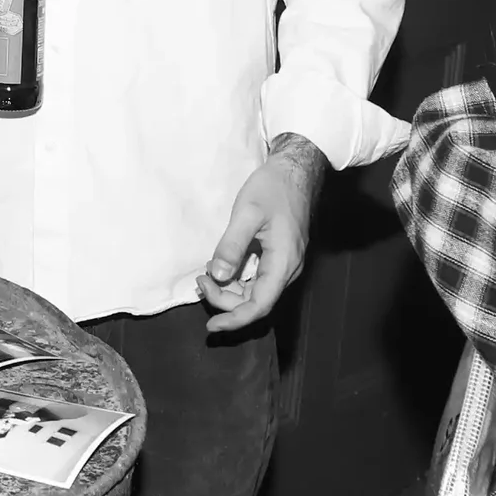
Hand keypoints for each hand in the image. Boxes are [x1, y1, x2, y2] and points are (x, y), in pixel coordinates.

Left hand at [198, 136, 324, 332]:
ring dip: (230, 290)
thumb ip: (232, 246)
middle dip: (225, 299)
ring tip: (204, 277)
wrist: (296, 170)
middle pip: (255, 301)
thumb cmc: (273, 188)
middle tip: (199, 281)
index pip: (259, 306)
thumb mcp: (247, 213)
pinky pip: (258, 278)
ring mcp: (285, 264)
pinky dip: (237, 280)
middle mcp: (288, 269)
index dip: (234, 319)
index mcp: (283, 263)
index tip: (211, 326)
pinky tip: (220, 269)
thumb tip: (217, 276)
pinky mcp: (280, 256)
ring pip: (256, 291)